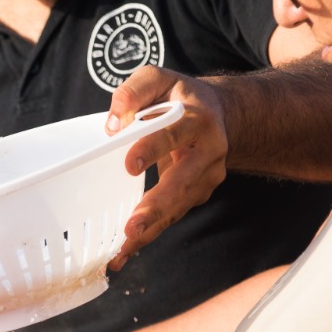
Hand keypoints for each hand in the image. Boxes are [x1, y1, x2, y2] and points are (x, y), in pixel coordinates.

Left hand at [104, 67, 227, 264]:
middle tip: (132, 226)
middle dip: (157, 206)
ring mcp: (207, 177)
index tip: (129, 165)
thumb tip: (112, 124)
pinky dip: (149, 234)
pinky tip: (125, 252)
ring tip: (122, 250)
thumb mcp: (157, 79)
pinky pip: (172, 216)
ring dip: (150, 229)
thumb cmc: (179, 96)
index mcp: (198, 119)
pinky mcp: (197, 195)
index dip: (151, 148)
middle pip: (182, 182)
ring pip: (177, 207)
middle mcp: (209, 152)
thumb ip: (134, 92)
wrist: (220, 113)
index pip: (173, 133)